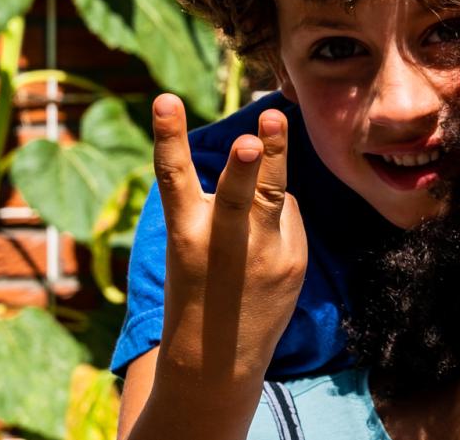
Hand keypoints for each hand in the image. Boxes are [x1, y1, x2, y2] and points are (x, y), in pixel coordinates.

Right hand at [149, 94, 306, 395]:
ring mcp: (264, 254)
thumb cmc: (197, 287)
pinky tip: (266, 240)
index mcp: (185, 234)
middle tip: (255, 133)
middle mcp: (224, 242)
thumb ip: (222, 203)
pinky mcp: (293, 261)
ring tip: (272, 119)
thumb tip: (263, 162)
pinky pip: (289, 214)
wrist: (215, 359)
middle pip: (239, 194)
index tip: (166, 99)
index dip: (169, 137)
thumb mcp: (190, 245)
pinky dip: (279, 213)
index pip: (174, 178)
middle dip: (248, 162)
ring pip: (274, 195)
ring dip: (276, 155)